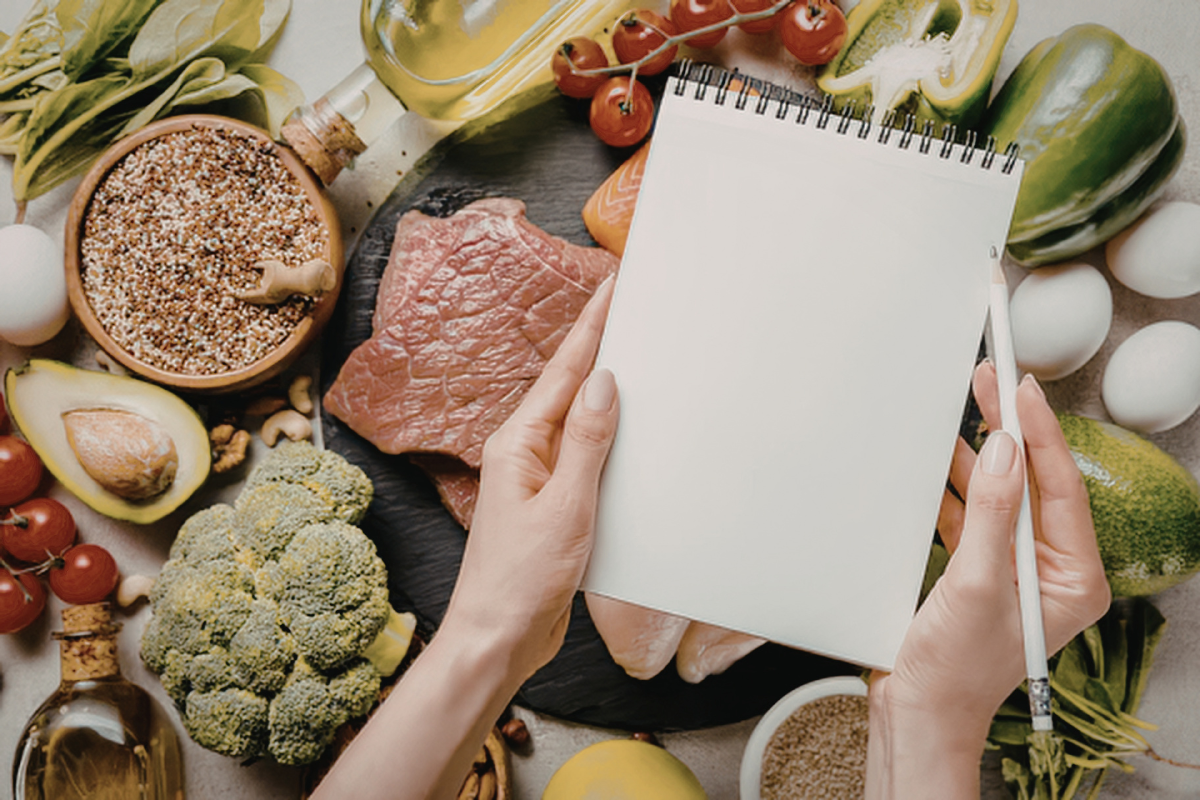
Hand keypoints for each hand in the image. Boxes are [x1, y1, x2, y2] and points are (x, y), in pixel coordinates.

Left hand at [442, 277, 619, 678]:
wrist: (498, 638)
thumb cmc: (520, 580)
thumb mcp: (565, 506)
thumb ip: (586, 442)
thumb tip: (605, 382)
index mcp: (519, 444)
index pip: (563, 373)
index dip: (591, 327)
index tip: (611, 288)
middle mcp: (525, 454)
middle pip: (569, 388)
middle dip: (600, 346)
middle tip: (629, 307)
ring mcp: (538, 479)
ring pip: (579, 422)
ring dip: (606, 391)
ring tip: (636, 355)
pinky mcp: (553, 505)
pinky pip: (585, 457)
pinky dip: (609, 437)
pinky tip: (630, 434)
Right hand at [866, 362, 1109, 797]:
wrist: (916, 711)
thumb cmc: (956, 669)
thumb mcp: (978, 584)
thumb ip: (990, 513)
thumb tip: (1005, 451)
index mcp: (1073, 578)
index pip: (1061, 487)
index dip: (1039, 433)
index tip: (1019, 389)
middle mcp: (1049, 569)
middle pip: (1031, 482)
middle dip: (1009, 433)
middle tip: (991, 380)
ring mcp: (1012, 567)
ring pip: (998, 492)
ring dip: (976, 454)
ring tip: (964, 405)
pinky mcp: (977, 569)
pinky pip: (970, 513)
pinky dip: (952, 485)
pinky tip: (938, 457)